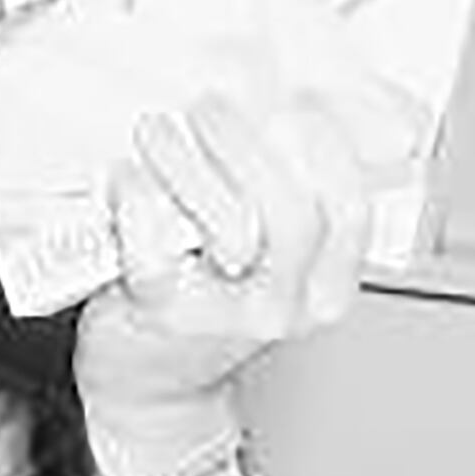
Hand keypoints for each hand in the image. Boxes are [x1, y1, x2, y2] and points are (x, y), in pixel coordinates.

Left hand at [72, 0, 400, 458]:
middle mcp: (289, 303)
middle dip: (252, 144)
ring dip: (190, 163)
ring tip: (159, 125)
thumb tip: (304, 89)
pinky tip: (124, 173)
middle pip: (295, 214)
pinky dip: (135, 202)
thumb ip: (292, 181)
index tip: (299, 94)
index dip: (329, 144)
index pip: (349, 207)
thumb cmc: (208, 296)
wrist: (152, 387)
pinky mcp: (160, 316)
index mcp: (328, 279)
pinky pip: (153, 252)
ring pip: (229, 230)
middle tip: (212, 100)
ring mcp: (225, 315)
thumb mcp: (268, 245)